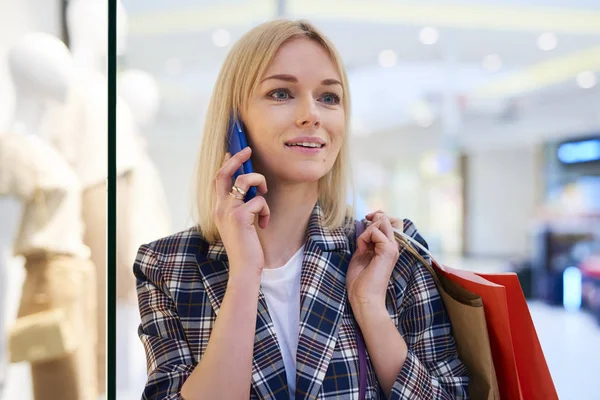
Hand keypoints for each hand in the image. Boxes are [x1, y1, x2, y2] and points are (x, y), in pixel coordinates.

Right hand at [213, 147, 269, 280]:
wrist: (244, 267)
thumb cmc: (246, 247)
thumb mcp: (240, 223)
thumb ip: (241, 207)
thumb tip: (252, 190)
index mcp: (218, 209)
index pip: (217, 180)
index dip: (225, 164)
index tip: (233, 153)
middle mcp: (220, 207)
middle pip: (224, 173)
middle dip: (237, 158)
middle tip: (248, 150)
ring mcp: (228, 211)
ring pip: (243, 180)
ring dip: (258, 181)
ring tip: (264, 194)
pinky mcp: (240, 217)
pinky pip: (258, 200)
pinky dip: (265, 210)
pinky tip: (263, 224)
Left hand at [347, 212, 401, 316]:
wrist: (364, 298)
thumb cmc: (360, 281)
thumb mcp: (362, 254)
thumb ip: (366, 240)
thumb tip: (366, 225)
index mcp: (389, 248)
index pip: (393, 223)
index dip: (380, 216)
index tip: (367, 219)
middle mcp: (394, 247)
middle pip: (393, 219)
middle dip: (376, 217)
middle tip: (365, 224)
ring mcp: (393, 248)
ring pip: (384, 221)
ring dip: (368, 228)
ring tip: (363, 245)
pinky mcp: (388, 251)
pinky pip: (374, 231)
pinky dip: (364, 237)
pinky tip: (362, 249)